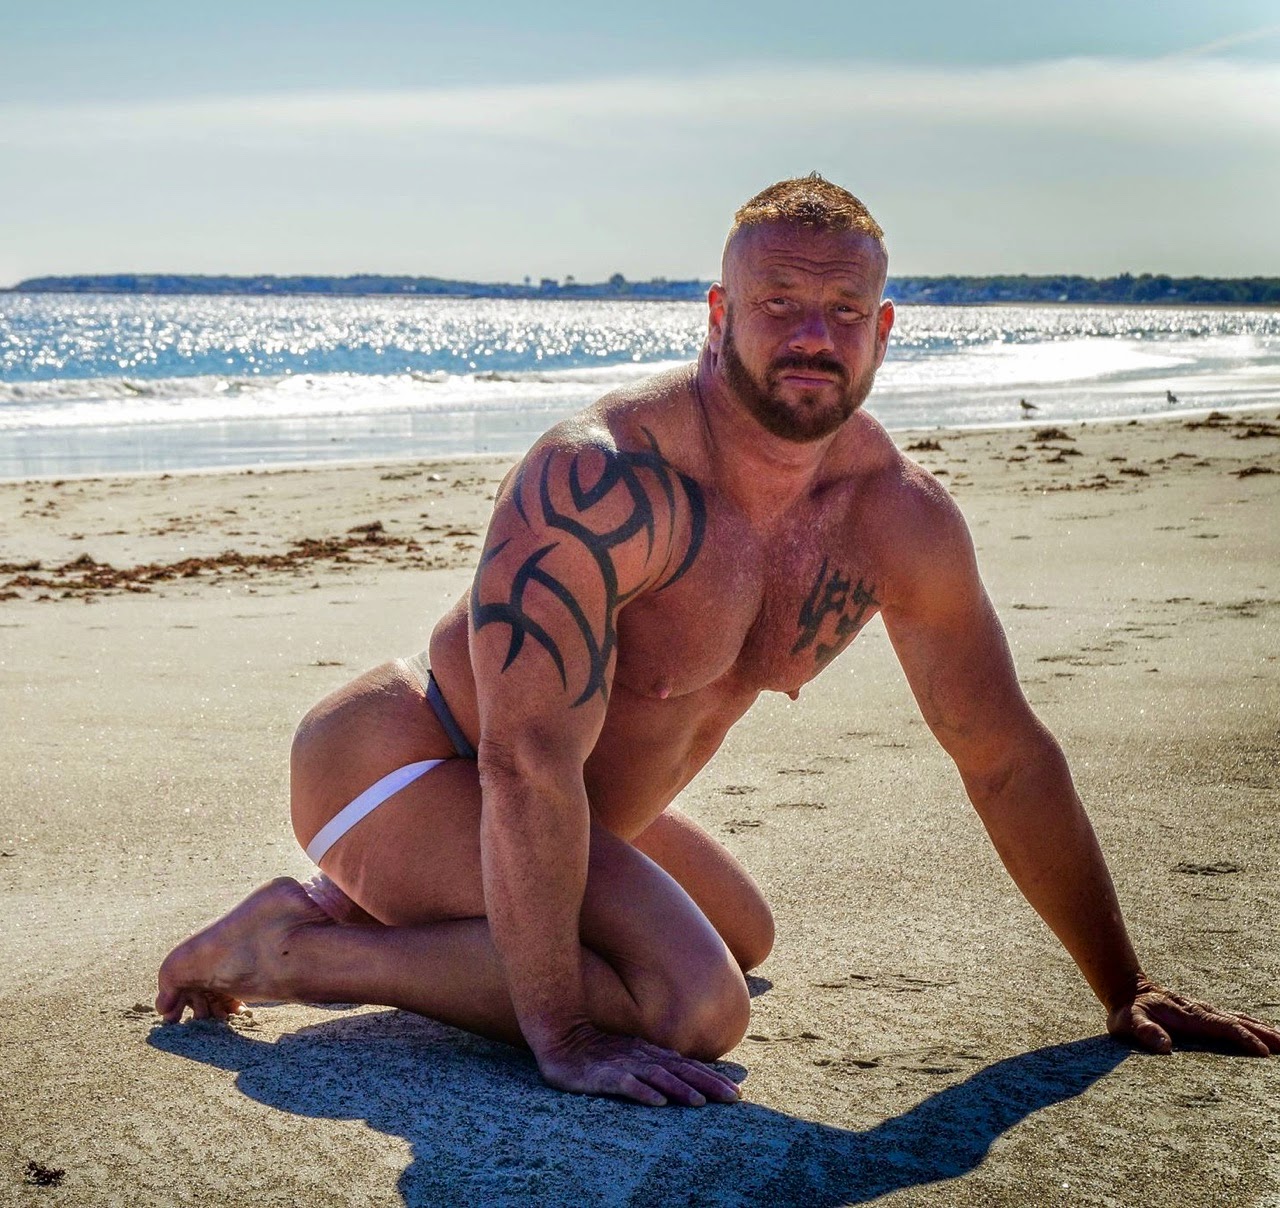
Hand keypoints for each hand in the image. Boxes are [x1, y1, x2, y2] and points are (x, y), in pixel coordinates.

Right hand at [536, 1022, 741, 1106]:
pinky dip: (642, 1092)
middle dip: (708, 1084)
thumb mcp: (631, 1055)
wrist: (560, 1035)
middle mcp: (642, 1056)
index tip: (736, 1093)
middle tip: (733, 1099)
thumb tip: (686, 1073)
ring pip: (657, 1077)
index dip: (713, 1078)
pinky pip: (624, 1084)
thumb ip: (656, 1063)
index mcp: (650, 1053)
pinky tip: (657, 1102)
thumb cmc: (597, 1049)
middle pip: (680, 1071)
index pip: (687, 1067)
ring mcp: (622, 1064)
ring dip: (680, 1089)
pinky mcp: (602, 1075)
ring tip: (700, 1103)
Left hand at [1107, 979, 1279, 1055]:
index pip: (1225, 1027)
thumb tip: (1164, 1046)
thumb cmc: (1129, 1010)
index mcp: (1191, 1016)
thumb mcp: (1129, 1022)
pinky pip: (1234, 1019)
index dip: (1244, 1039)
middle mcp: (1203, 1011)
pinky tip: (1265, 1032)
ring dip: (1264, 1030)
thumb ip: (1144, 1031)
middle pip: (1241, 1023)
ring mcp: (1205, 1011)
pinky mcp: (1204, 1014)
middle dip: (1266, 1035)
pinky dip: (1253, 1025)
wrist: (1128, 989)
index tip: (1264, 1052)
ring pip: (1241, 1020)